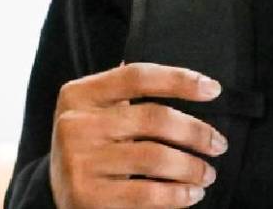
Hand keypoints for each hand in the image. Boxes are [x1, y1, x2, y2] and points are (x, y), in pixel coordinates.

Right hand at [50, 62, 227, 208]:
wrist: (54, 194)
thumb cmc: (90, 144)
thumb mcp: (95, 111)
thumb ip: (127, 92)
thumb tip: (193, 82)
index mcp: (79, 93)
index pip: (138, 76)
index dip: (179, 79)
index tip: (214, 89)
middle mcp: (75, 123)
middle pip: (153, 118)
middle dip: (195, 132)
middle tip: (218, 144)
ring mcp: (79, 161)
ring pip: (155, 158)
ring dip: (191, 167)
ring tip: (207, 173)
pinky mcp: (86, 196)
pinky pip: (145, 194)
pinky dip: (176, 195)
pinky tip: (191, 194)